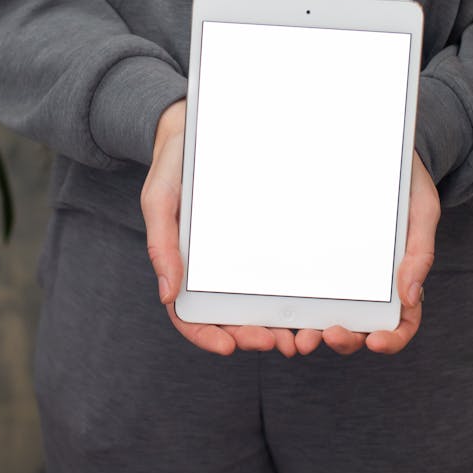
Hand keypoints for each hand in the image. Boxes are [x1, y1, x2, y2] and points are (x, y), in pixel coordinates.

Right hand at [141, 99, 297, 357]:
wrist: (197, 125)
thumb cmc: (174, 166)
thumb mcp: (160, 200)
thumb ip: (161, 244)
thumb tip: (167, 294)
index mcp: (184, 264)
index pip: (190, 314)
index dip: (207, 336)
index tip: (229, 347)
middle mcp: (213, 265)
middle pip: (229, 314)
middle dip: (252, 335)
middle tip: (279, 343)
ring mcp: (238, 253)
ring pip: (256, 300)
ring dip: (277, 324)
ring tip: (301, 334)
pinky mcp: (262, 234)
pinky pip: (278, 268)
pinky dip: (292, 291)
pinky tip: (313, 298)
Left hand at [294, 149, 439, 356]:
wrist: (382, 152)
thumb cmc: (408, 184)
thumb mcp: (422, 212)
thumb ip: (419, 253)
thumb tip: (410, 297)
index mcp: (403, 279)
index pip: (403, 323)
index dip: (391, 339)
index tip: (374, 340)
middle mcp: (373, 284)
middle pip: (361, 326)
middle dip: (344, 339)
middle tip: (326, 336)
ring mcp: (345, 273)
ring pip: (332, 313)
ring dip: (316, 331)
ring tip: (300, 335)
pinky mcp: (320, 255)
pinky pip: (309, 285)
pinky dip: (298, 303)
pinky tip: (281, 309)